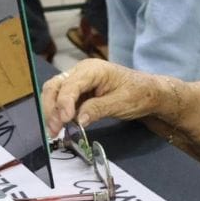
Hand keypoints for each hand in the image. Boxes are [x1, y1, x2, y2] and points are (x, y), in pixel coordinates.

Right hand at [42, 59, 174, 130]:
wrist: (148, 92)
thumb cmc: (138, 93)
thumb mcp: (121, 103)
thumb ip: (97, 109)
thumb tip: (78, 120)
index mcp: (93, 69)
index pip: (71, 85)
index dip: (64, 103)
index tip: (64, 121)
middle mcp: (81, 72)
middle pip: (55, 86)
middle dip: (51, 108)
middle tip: (53, 130)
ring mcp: (78, 82)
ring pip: (55, 94)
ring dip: (52, 112)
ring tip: (55, 131)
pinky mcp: (78, 93)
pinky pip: (63, 102)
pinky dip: (59, 114)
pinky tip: (62, 127)